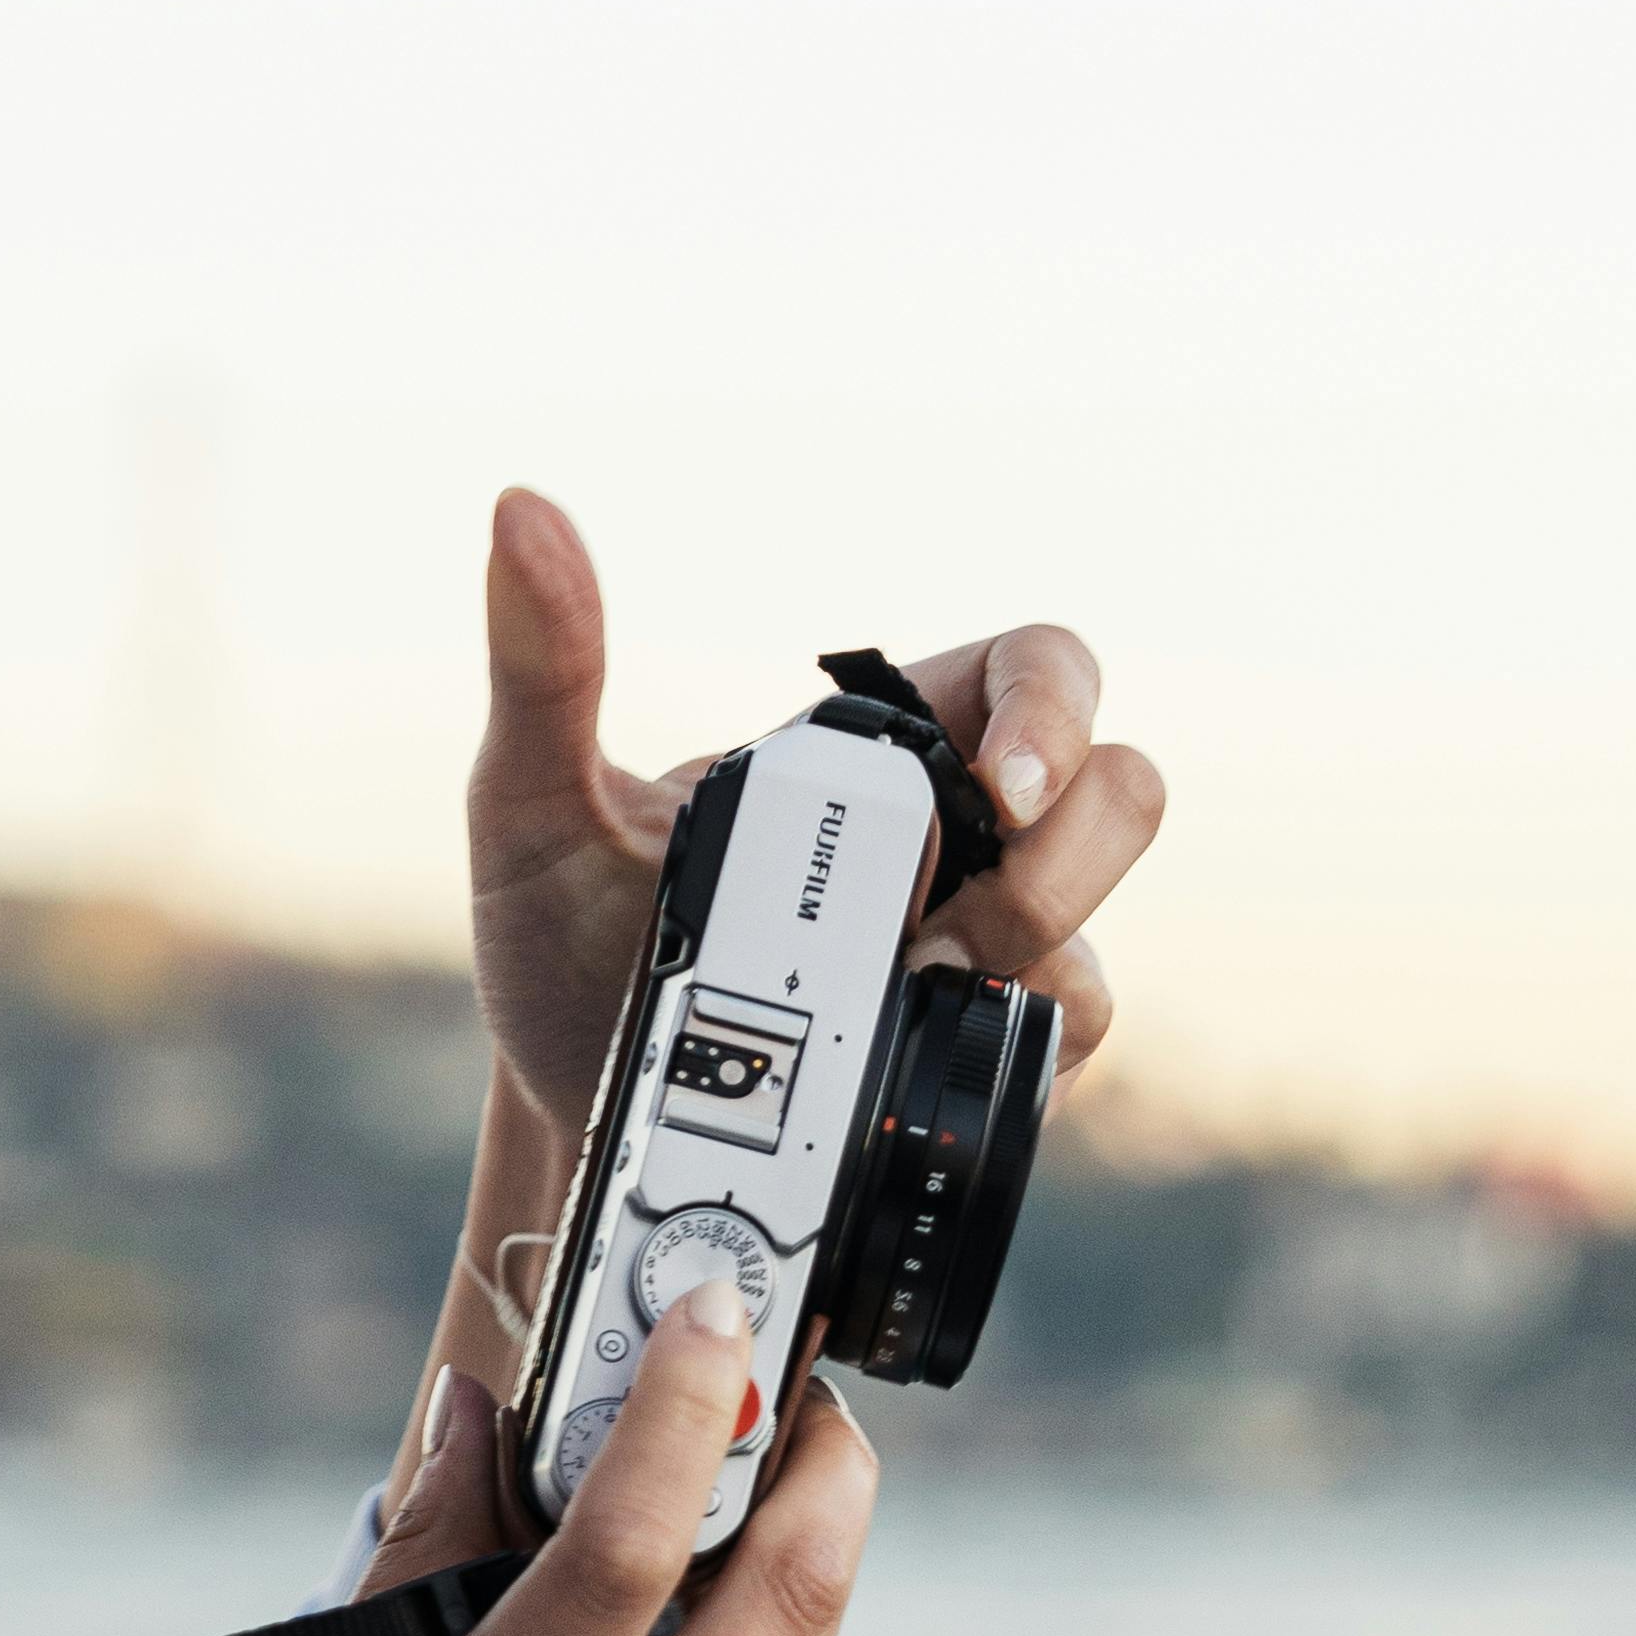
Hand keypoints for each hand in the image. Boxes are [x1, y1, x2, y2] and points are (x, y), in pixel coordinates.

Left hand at [469, 488, 1166, 1139]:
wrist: (576, 1126)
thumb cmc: (562, 953)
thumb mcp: (532, 814)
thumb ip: (541, 668)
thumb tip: (518, 508)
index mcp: (877, 750)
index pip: (1036, 670)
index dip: (1057, 709)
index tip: (1001, 789)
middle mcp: (953, 839)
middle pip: (1117, 789)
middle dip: (1063, 861)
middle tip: (944, 929)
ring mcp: (985, 948)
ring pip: (1097, 924)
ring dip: (1030, 959)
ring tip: (897, 1002)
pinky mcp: (992, 1050)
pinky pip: (1070, 1032)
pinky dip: (1010, 1054)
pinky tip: (907, 1073)